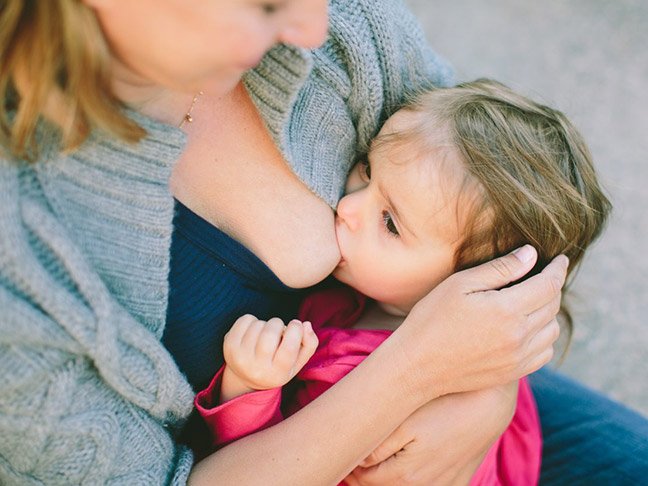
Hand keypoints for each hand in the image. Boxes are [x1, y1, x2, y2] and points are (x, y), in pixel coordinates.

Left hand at [221, 315, 317, 401]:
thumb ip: (309, 344)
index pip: (288, 348)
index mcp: (277, 374)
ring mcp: (240, 357)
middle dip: (278, 324)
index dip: (295, 330)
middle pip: (270, 334)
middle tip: (279, 330)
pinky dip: (253, 320)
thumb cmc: (278, 366)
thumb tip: (306, 325)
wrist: (247, 377)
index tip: (296, 324)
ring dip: (266, 324)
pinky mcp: (229, 346)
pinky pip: (245, 320)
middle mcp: (256, 368)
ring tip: (265, 334)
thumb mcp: (297, 362)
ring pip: (258, 325)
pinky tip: (254, 331)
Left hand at [344, 383, 518, 485]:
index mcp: (405, 476)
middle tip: (351, 457)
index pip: (365, 480)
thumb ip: (377, 444)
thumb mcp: (404, 420)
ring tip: (374, 459)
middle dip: (364, 474)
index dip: (348, 467)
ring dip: (386, 477)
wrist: (489, 405)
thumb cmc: (444, 406)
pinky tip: (406, 463)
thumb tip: (357, 459)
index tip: (340, 453)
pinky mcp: (458, 480)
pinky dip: (411, 480)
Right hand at [394, 245, 566, 398]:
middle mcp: (519, 336)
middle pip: (552, 306)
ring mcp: (518, 358)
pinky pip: (543, 353)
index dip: (558, 269)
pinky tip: (529, 328)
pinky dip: (544, 337)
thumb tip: (531, 255)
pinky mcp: (512, 373)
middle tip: (546, 274)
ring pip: (552, 330)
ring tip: (536, 299)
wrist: (417, 366)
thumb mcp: (460, 285)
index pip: (549, 285)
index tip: (561, 259)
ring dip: (550, 312)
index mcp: (507, 310)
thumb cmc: (432, 319)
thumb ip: (499, 269)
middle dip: (553, 287)